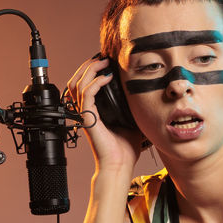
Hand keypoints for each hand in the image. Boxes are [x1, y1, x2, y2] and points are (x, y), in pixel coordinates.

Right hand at [65, 55, 146, 172]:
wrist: (120, 165)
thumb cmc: (125, 149)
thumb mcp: (133, 120)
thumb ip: (133, 106)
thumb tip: (145, 92)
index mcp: (94, 110)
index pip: (85, 84)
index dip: (92, 70)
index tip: (106, 61)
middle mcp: (86, 110)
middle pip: (77, 80)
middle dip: (88, 65)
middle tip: (102, 57)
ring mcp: (85, 114)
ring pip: (77, 83)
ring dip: (89, 69)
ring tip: (102, 62)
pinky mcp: (88, 118)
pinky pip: (86, 94)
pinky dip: (95, 82)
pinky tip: (106, 78)